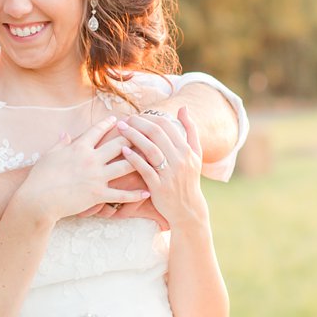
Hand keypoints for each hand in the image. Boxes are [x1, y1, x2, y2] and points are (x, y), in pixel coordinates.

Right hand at [16, 116, 147, 222]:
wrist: (38, 199)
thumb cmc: (40, 177)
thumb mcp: (49, 155)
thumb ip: (60, 144)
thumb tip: (65, 134)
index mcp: (79, 147)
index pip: (98, 131)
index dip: (110, 123)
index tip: (121, 119)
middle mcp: (91, 159)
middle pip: (119, 145)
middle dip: (135, 138)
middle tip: (148, 134)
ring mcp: (96, 177)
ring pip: (125, 166)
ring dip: (141, 161)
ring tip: (155, 158)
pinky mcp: (98, 194)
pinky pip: (121, 194)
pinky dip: (135, 194)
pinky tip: (147, 192)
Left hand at [116, 107, 207, 231]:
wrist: (188, 208)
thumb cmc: (189, 178)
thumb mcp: (195, 154)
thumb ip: (190, 130)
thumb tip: (183, 108)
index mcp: (187, 150)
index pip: (167, 126)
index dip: (149, 118)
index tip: (137, 116)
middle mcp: (180, 159)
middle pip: (157, 134)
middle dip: (139, 123)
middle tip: (125, 119)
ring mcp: (169, 173)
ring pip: (150, 149)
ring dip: (133, 136)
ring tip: (121, 129)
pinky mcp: (159, 187)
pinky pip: (144, 169)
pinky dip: (134, 158)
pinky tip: (123, 150)